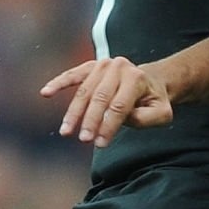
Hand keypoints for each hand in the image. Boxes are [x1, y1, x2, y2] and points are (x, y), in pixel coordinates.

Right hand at [40, 56, 172, 146]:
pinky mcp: (90, 67)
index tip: (100, 144)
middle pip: (99, 98)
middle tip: (82, 139)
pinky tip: (46, 93)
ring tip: (66, 131)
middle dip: (90, 120)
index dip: (108, 126)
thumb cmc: (154, 101)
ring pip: (84, 91)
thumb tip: (124, 119)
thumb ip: (147, 118)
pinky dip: (58, 83)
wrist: (151, 80)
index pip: (118, 106)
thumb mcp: (162, 113)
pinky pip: (73, 75)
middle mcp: (118, 67)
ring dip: (73, 112)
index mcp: (136, 78)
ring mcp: (103, 65)